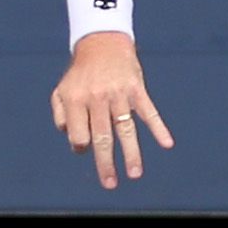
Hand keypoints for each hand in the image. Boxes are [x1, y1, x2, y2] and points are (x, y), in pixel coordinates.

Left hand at [54, 34, 173, 190]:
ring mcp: (119, 94)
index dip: (81, 145)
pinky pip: (149, 112)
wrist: (103, 43)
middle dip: (106, 163)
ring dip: (132, 153)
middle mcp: (98, 99)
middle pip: (102, 137)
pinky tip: (167, 144)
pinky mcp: (138, 89)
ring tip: (135, 174)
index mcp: (76, 101)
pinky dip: (159, 128)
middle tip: (110, 184)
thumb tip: (72, 140)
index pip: (79, 135)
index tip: (85, 148)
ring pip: (126, 129)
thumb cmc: (79, 74)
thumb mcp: (61, 91)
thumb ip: (60, 116)